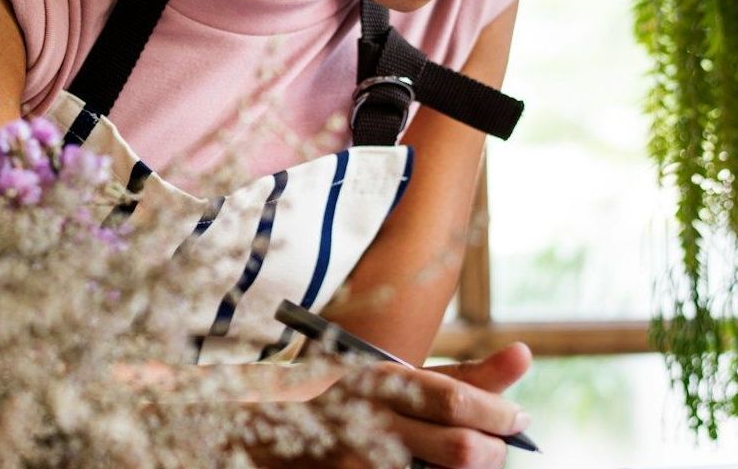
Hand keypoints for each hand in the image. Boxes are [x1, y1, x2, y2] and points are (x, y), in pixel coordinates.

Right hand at [314, 342, 532, 468]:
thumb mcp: (405, 378)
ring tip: (464, 454)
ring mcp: (364, 459)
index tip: (519, 418)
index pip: (453, 400)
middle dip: (492, 450)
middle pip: (459, 449)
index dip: (496, 413)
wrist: (286, 429)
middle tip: (495, 444)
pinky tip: (433, 464)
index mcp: (382, 380)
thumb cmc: (364, 400)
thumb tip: (526, 354)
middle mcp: (372, 419)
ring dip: (469, 468)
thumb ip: (467, 375)